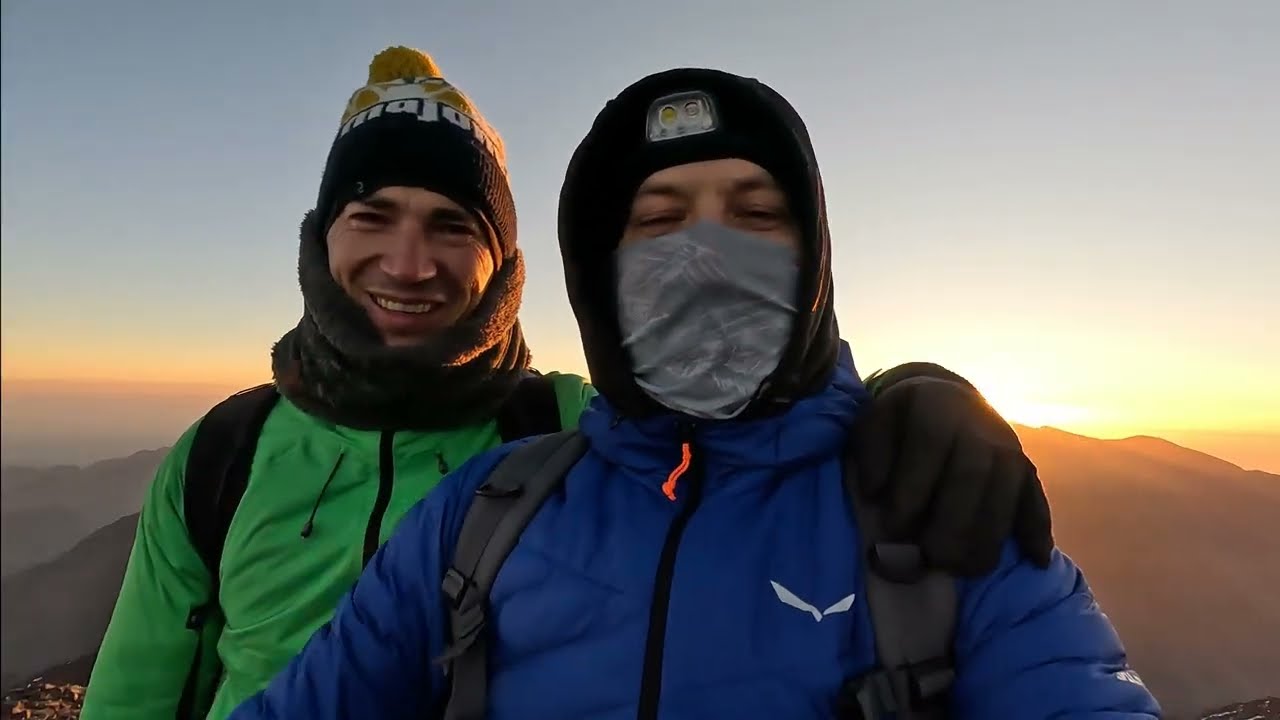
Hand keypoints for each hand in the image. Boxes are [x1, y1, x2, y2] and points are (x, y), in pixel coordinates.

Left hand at [852, 367, 1053, 574]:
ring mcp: (1008, 450)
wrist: (947, 398)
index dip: (909, 495)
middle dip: (951, 525)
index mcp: (935, 411)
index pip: (926, 452)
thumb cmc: (902, 421)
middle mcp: (978, 428)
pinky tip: (1036, 560)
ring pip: (1005, 494)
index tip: (891, 530)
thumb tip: (874, 491)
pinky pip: (1036, 500)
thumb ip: (871, 454)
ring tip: (966, 570)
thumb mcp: (875, 422)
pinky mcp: (1026, 469)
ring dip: (988, 538)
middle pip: (971, 478)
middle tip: (932, 559)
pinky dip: (1037, 530)